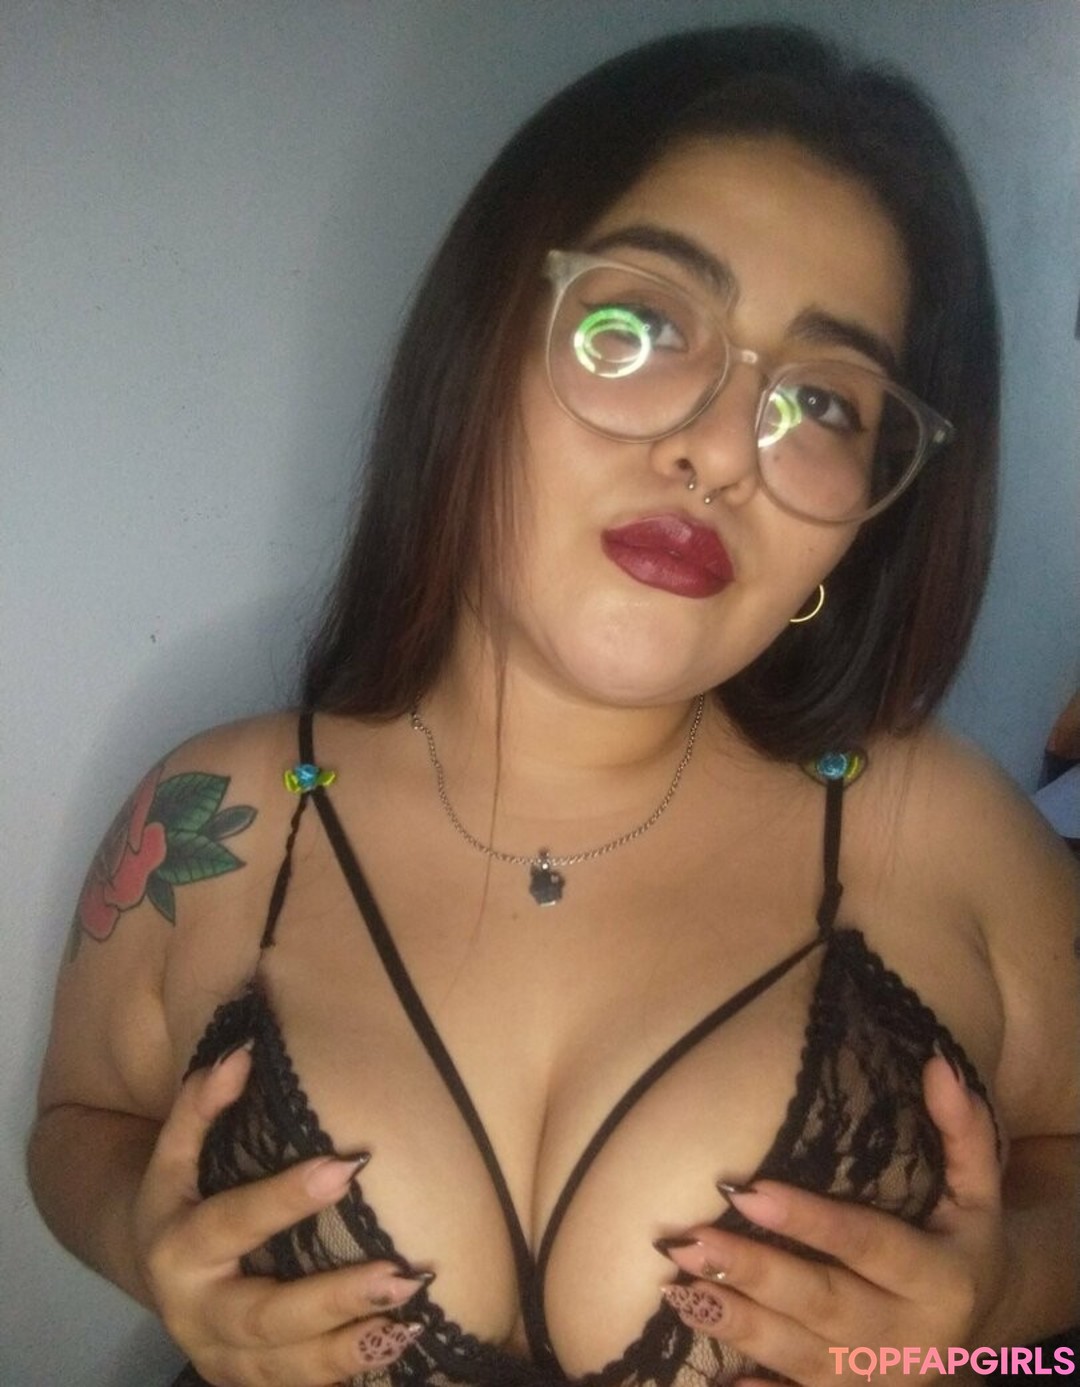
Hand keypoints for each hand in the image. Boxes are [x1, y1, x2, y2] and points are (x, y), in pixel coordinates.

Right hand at [133, 1044, 429, 1386]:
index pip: (233, 1223)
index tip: (347, 1167)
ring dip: (349, 1348)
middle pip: (266, 1315)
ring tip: (408, 1322)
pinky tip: (395, 1351)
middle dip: (332, 1299)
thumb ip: (201, 1103)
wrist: (157, 1272)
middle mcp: (198, 1314)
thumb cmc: (180, 1199)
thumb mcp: (174, 1152)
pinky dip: (344, 1374)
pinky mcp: (251, 1383)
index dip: (285, 1198)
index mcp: (179, 1249)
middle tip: (397, 1276)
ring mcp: (224, 1359)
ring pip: (286, 1368)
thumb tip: (243, 1049)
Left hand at [655, 1056, 1005, 1385]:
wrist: (989, 1328)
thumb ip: (962, 1131)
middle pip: (823, 1303)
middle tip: (691, 1239)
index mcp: (939, 1277)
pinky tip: (717, 1383)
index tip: (746, 1189)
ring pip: (800, 1355)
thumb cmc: (967, 1242)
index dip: (808, 1220)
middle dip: (754, 1273)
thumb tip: (935, 1063)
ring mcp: (877, 1377)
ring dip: (737, 1324)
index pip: (867, 1243)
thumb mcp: (979, 1191)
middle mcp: (908, 1334)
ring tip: (678, 1289)